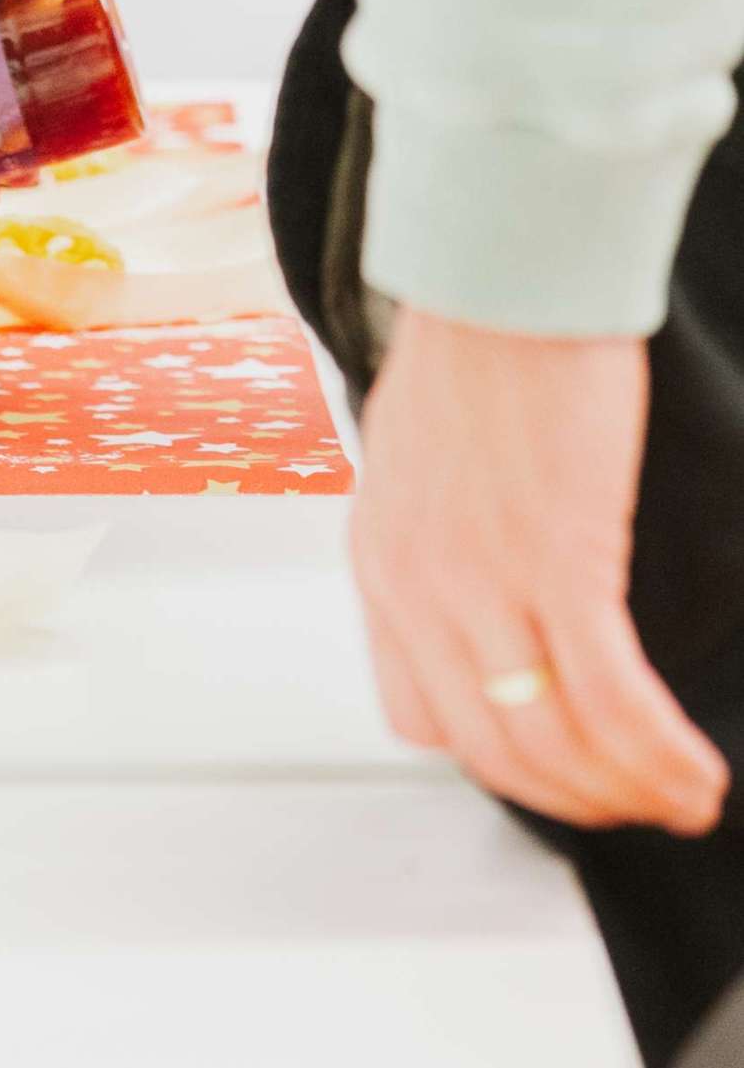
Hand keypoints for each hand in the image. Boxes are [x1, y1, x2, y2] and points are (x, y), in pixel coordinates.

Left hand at [352, 310, 728, 833]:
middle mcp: (416, 585)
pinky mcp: (556, 561)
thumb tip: (478, 587)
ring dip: (627, 792)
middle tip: (637, 807)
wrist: (502, 268)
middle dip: (576, 799)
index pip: (424, 715)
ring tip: (682, 799)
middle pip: (496, 752)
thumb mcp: (417, 454)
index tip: (560, 769)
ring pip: (555, 744)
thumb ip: (437, 530)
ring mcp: (481, 580)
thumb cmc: (474, 340)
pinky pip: (611, 702)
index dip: (501, 760)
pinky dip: (659, 757)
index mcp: (380, 559)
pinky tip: (696, 774)